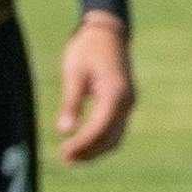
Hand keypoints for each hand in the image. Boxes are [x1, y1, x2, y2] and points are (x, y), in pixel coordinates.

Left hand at [55, 10, 135, 165]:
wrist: (108, 32)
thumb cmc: (88, 49)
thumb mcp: (74, 72)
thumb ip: (70, 101)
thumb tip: (64, 130)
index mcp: (116, 93)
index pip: (100, 128)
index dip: (82, 144)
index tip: (64, 153)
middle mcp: (127, 101)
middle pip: (111, 137)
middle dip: (89, 152)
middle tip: (64, 159)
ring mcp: (128, 102)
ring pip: (116, 136)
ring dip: (96, 150)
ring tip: (72, 157)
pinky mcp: (123, 102)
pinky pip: (116, 128)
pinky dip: (101, 140)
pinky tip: (83, 145)